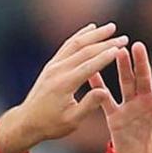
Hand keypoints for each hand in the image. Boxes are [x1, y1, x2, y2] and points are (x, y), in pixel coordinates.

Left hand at [0, 22, 128, 152]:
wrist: (27, 121)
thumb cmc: (51, 125)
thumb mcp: (72, 121)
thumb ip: (88, 105)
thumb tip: (105, 92)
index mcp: (65, 84)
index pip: (89, 66)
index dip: (106, 57)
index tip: (121, 49)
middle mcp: (58, 70)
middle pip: (84, 51)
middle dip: (105, 43)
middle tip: (124, 38)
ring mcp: (53, 65)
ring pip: (75, 43)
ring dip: (94, 34)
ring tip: (111, 27)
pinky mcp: (52, 64)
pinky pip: (68, 45)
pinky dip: (80, 35)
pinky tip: (90, 29)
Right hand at [94, 41, 151, 152]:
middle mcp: (147, 99)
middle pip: (143, 77)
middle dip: (140, 62)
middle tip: (136, 45)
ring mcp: (130, 105)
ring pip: (126, 82)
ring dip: (122, 67)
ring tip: (119, 51)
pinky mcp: (115, 116)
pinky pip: (105, 100)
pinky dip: (98, 88)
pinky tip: (92, 73)